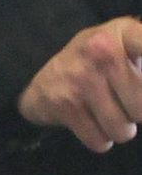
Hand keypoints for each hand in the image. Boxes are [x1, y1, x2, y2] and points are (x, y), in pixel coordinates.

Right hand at [18, 16, 141, 152]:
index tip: (136, 94)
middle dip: (138, 115)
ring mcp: (80, 78)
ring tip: (115, 120)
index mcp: (124, 32)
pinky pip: (99, 141)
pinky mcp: (63, 104)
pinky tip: (96, 127)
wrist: (42, 76)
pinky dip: (102, 142)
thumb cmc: (98, 61)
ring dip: (122, 132)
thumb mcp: (127, 46)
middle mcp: (101, 49)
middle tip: (129, 107)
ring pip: (122, 129)